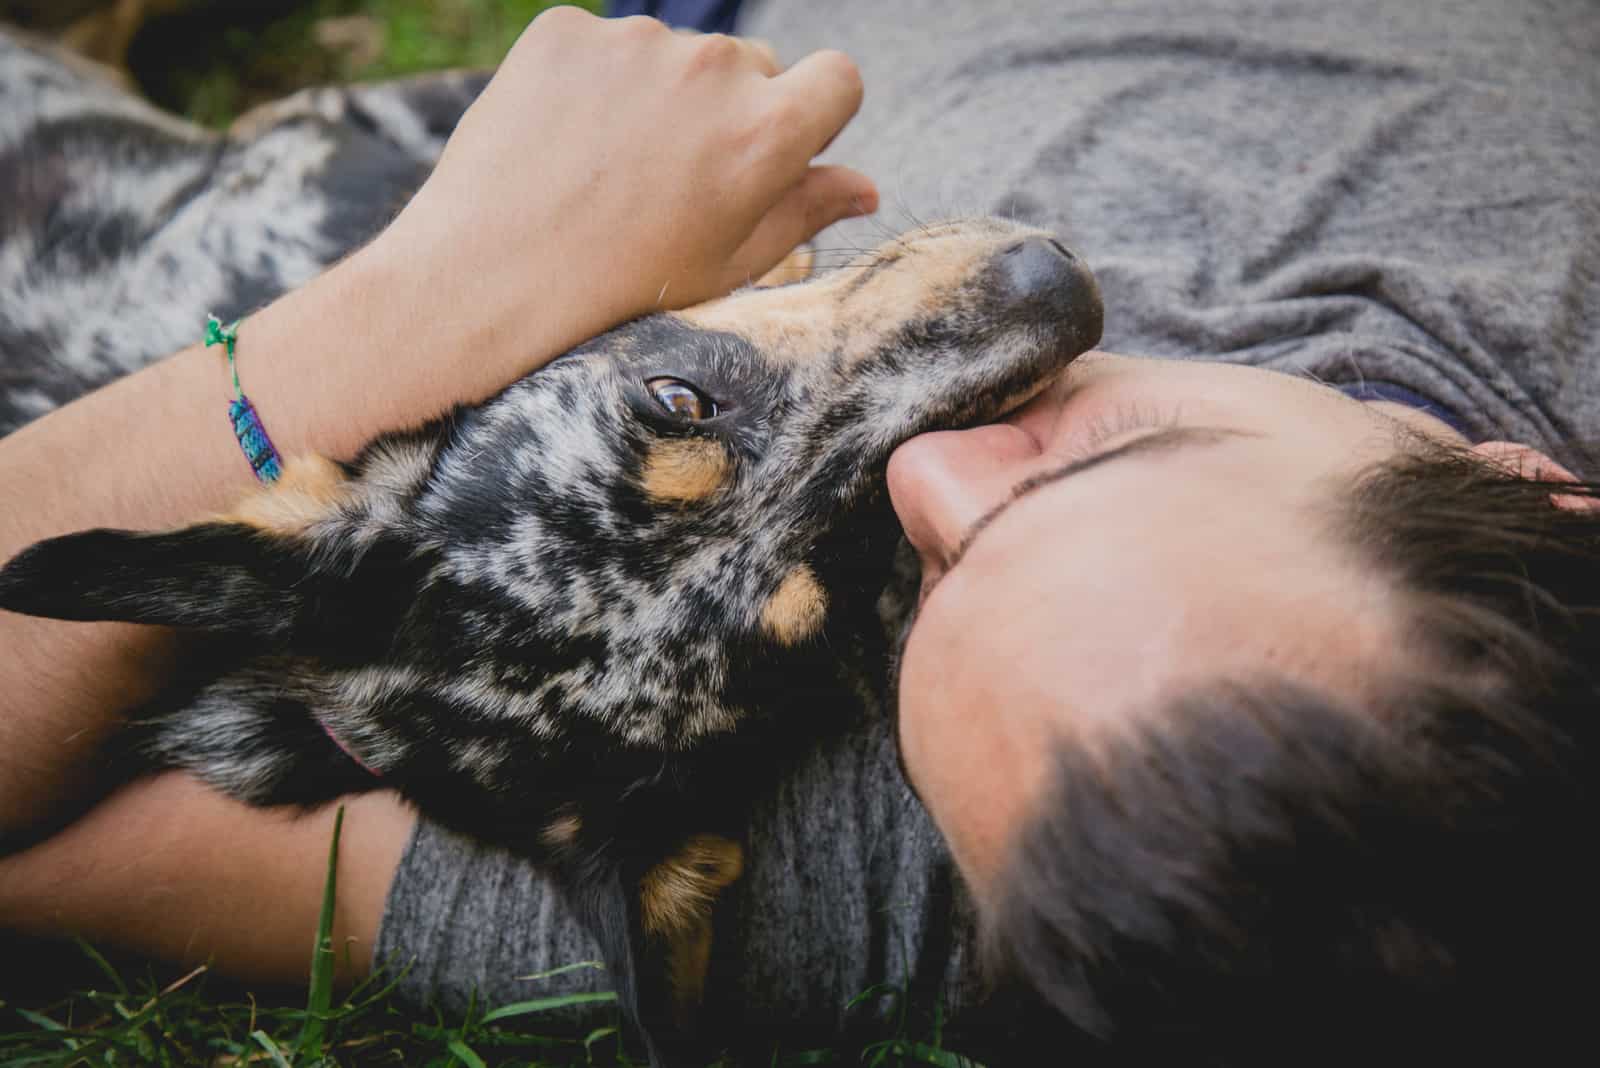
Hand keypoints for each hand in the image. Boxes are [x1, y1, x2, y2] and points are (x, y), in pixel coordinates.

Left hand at [383, 7, 875, 339]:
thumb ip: (805, 211)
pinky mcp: (567, 31)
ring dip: (659, 97)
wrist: (491, 278)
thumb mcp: (730, 264)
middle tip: (674, 180)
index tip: (779, 146)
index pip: (839, 79)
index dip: (816, 114)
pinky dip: (592, 86)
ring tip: (610, 169)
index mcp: (768, 133)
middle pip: (753, 66)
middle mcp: (712, 69)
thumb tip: (865, 186)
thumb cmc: (623, 286)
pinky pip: (603, 48)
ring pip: (674, 57)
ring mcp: (636, 42)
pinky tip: (566, 144)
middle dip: (729, 111)